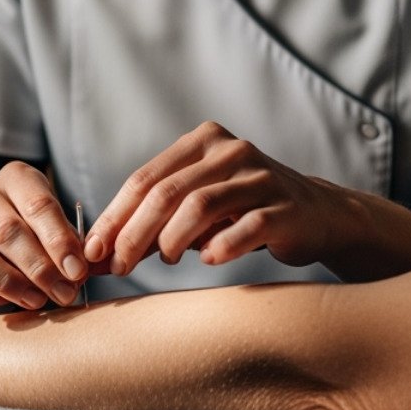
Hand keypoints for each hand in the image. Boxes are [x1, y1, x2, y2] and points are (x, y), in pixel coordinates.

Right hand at [0, 161, 91, 310]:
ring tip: (36, 300)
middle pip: (7, 230)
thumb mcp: (58, 228)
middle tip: (63, 293)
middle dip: (39, 267)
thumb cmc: (39, 231)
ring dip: (8, 281)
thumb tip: (75, 274)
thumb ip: (68, 247)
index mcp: (16, 178)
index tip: (76, 271)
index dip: (59, 241)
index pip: (38, 205)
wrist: (0, 238)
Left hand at [84, 121, 410, 277]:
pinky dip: (224, 244)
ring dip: (173, 239)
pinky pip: (249, 225)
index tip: (94, 252)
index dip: (115, 217)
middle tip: (118, 267)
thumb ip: (151, 225)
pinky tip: (210, 260)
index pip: (145, 179)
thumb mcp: (196, 209)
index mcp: (201, 142)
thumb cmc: (244, 213)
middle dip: (134, 233)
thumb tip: (96, 259)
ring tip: (166, 261)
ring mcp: (260, 176)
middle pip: (167, 192)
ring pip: (202, 204)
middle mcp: (230, 151)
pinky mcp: (286, 206)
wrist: (317, 215)